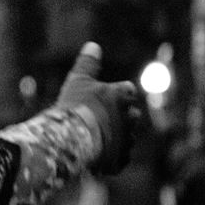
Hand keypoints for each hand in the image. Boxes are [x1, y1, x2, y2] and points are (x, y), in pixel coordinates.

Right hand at [56, 43, 146, 175]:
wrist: (72, 139)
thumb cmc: (75, 107)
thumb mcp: (78, 80)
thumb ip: (88, 63)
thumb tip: (93, 45)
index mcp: (123, 96)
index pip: (126, 90)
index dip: (115, 94)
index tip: (103, 99)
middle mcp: (130, 117)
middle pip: (131, 115)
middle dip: (120, 117)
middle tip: (99, 120)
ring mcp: (127, 140)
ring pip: (126, 137)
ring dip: (116, 138)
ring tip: (96, 139)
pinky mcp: (121, 159)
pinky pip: (120, 158)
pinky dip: (111, 156)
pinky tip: (97, 155)